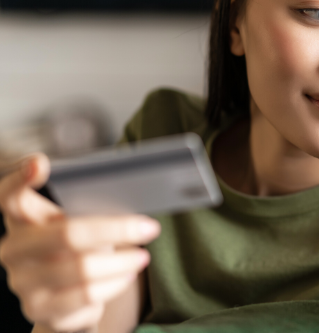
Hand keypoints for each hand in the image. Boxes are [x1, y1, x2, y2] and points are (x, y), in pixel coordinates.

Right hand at [0, 154, 160, 331]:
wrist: (66, 306)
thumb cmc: (76, 254)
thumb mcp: (78, 228)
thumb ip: (87, 210)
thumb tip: (132, 196)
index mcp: (22, 221)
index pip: (9, 198)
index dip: (19, 179)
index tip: (40, 162)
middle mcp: (14, 252)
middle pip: (67, 234)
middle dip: (117, 229)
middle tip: (150, 227)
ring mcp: (24, 284)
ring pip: (83, 268)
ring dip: (123, 261)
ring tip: (142, 256)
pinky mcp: (41, 310)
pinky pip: (87, 295)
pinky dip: (115, 283)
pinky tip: (128, 275)